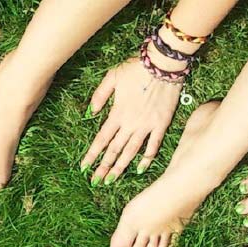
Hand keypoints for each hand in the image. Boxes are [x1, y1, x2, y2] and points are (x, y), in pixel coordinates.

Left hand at [81, 57, 179, 183]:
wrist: (163, 63)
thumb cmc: (136, 68)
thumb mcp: (112, 77)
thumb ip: (99, 96)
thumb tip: (90, 113)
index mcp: (116, 113)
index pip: (101, 139)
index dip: (92, 155)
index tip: (84, 168)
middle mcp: (130, 123)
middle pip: (114, 150)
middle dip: (103, 167)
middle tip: (96, 182)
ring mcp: (146, 126)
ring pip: (131, 152)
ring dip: (120, 167)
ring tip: (111, 181)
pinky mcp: (161, 124)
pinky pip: (153, 145)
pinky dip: (146, 158)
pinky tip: (139, 169)